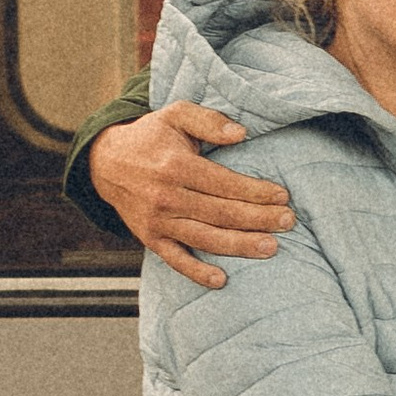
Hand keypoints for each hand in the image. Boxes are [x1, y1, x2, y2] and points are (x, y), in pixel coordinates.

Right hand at [91, 105, 295, 291]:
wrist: (106, 163)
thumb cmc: (150, 137)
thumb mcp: (175, 114)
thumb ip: (208, 120)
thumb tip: (241, 133)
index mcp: (175, 166)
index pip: (223, 183)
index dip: (255, 191)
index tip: (282, 196)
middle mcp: (166, 196)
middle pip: (220, 213)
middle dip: (258, 218)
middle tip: (288, 221)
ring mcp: (157, 222)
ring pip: (204, 238)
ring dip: (239, 246)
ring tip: (271, 247)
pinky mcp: (151, 239)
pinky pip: (175, 260)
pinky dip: (196, 273)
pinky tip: (221, 280)